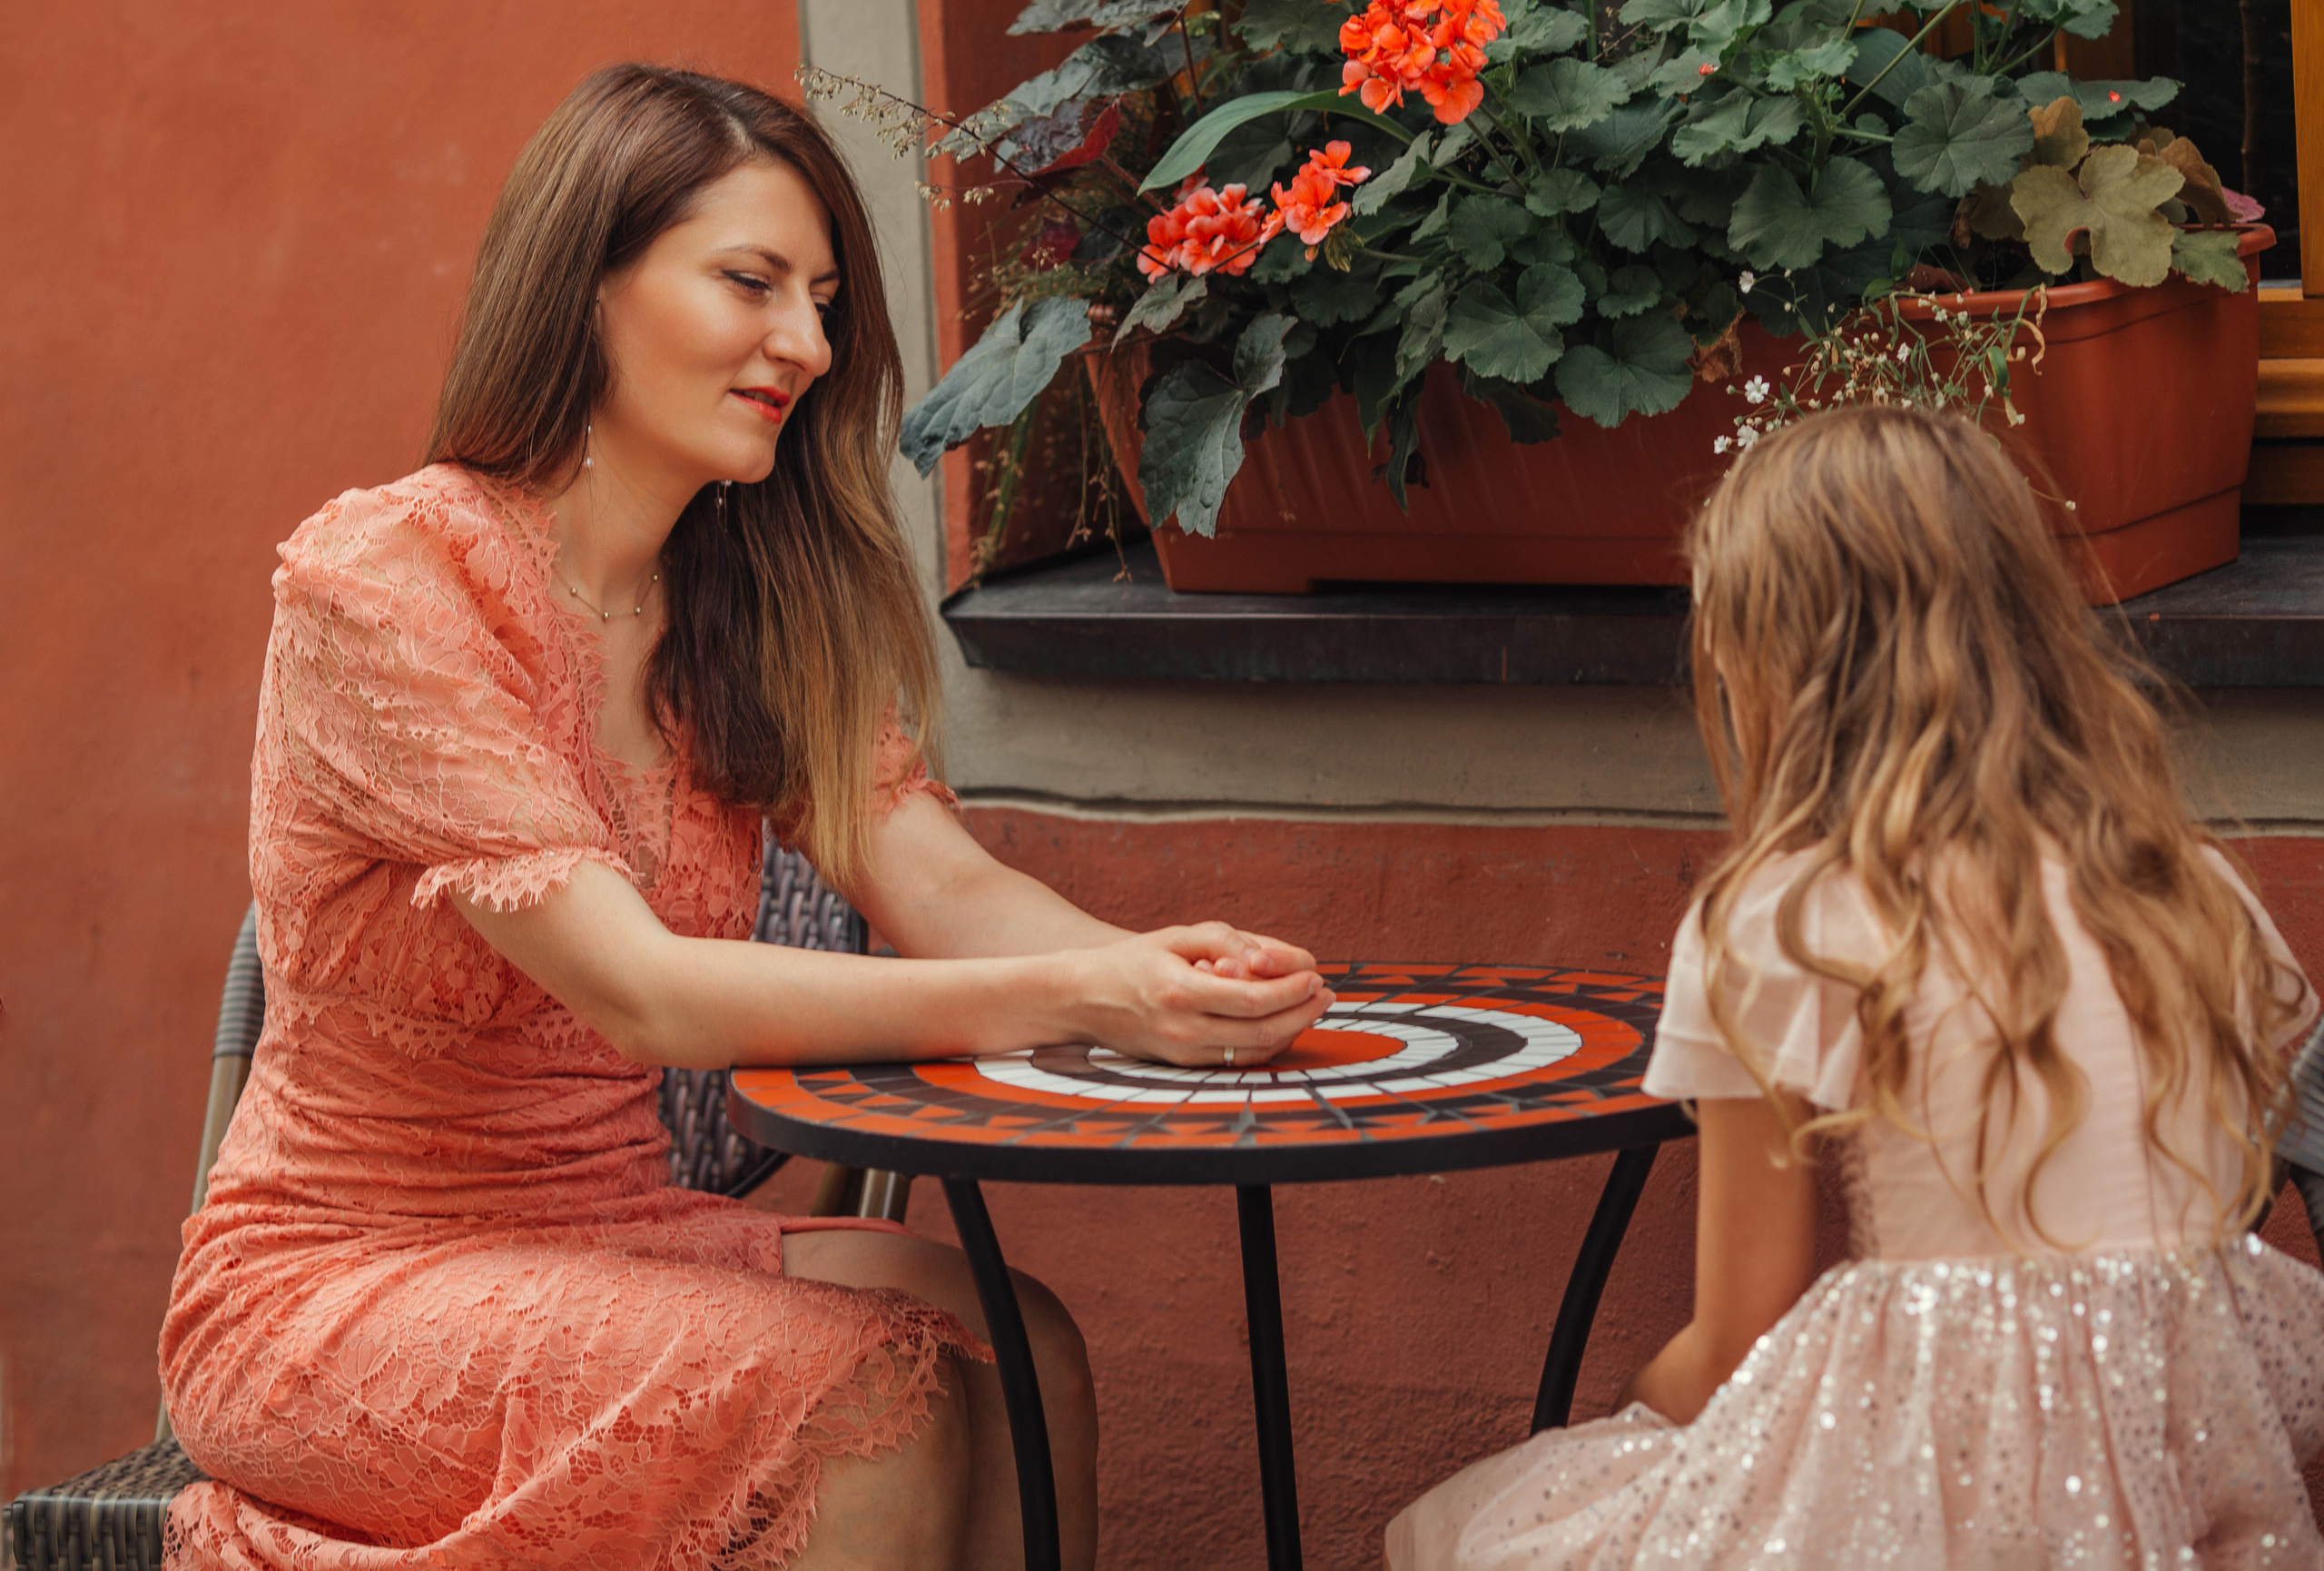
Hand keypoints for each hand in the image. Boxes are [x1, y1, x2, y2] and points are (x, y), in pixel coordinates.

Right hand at [1069, 923, 1332, 1067]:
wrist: (1083, 999)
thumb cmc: (1133, 961)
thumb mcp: (1177, 936)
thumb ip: (1226, 940)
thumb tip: (1269, 958)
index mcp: (1179, 992)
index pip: (1252, 1000)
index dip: (1291, 991)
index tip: (1315, 975)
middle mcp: (1182, 1030)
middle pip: (1260, 1033)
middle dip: (1301, 1013)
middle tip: (1325, 993)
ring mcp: (1182, 1054)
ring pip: (1253, 1053)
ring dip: (1291, 1031)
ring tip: (1312, 1006)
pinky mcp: (1184, 1066)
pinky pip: (1237, 1061)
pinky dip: (1266, 1044)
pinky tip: (1282, 1022)